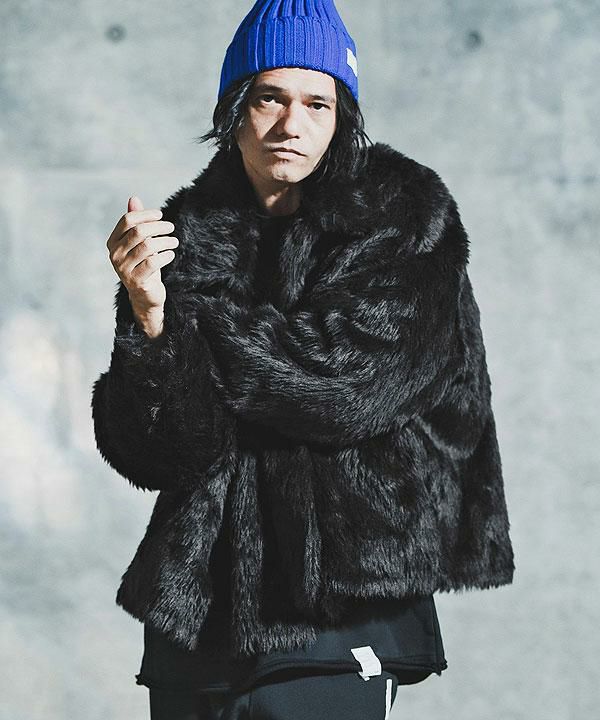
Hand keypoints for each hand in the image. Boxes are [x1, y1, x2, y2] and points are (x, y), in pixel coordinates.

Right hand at [106, 196, 178, 335]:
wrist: (145, 296)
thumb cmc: (143, 264)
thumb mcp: (139, 243)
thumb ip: (136, 222)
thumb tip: (134, 198)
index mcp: (113, 242)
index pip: (128, 220)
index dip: (146, 215)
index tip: (161, 215)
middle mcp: (115, 255)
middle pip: (139, 232)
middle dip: (158, 227)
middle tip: (171, 227)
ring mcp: (124, 269)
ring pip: (148, 246)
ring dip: (166, 241)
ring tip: (174, 242)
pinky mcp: (137, 281)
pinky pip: (154, 262)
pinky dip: (166, 255)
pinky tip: (171, 254)